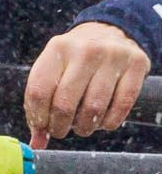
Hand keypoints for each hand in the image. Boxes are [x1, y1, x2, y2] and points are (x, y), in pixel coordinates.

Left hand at [25, 22, 150, 148]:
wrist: (111, 31)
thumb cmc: (76, 57)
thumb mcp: (55, 67)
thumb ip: (42, 100)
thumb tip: (37, 142)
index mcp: (57, 48)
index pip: (39, 90)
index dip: (37, 117)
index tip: (40, 128)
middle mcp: (84, 51)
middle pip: (65, 103)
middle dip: (59, 126)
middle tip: (59, 132)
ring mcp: (112, 57)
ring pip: (93, 108)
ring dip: (84, 127)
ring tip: (81, 127)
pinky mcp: (135, 66)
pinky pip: (121, 106)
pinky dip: (109, 123)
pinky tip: (102, 123)